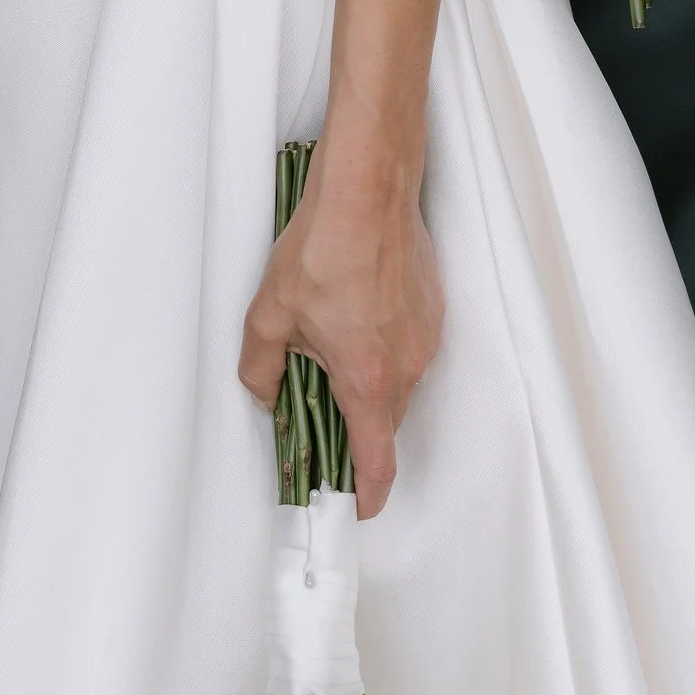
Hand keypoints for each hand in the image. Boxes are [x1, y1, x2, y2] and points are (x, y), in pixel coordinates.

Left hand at [239, 139, 443, 519]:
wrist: (368, 188)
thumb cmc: (325, 246)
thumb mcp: (269, 314)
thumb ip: (261, 370)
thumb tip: (266, 395)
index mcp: (369, 378)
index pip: (378, 462)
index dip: (367, 495)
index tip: (356, 507)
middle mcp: (407, 365)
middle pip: (385, 422)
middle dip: (354, 427)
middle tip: (315, 404)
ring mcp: (426, 336)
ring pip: (397, 383)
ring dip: (368, 380)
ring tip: (329, 344)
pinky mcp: (433, 308)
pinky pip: (408, 347)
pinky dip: (383, 346)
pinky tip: (353, 313)